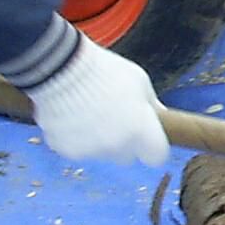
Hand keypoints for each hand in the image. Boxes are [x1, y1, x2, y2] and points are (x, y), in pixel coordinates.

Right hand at [24, 35, 168, 166]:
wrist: (63, 68)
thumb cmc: (105, 71)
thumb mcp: (139, 81)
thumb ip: (151, 105)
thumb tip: (161, 116)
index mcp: (142, 130)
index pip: (157, 156)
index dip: (153, 147)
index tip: (148, 139)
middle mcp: (118, 146)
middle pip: (127, 156)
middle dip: (124, 143)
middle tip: (114, 118)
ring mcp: (91, 150)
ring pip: (101, 152)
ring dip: (98, 139)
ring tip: (88, 110)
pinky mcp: (67, 150)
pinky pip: (76, 148)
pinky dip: (75, 137)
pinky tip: (71, 115)